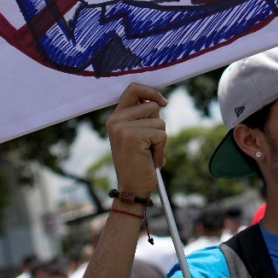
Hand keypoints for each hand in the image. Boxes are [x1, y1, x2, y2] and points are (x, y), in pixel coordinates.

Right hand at [106, 83, 167, 197]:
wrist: (132, 188)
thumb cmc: (139, 162)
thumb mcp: (137, 135)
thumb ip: (142, 117)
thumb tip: (159, 100)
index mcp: (115, 118)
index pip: (133, 89)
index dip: (151, 91)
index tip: (163, 102)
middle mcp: (115, 120)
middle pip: (151, 105)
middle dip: (157, 124)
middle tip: (148, 144)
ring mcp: (122, 127)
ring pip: (159, 121)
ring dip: (160, 139)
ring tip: (149, 152)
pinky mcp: (133, 136)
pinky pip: (161, 134)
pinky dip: (161, 148)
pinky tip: (151, 159)